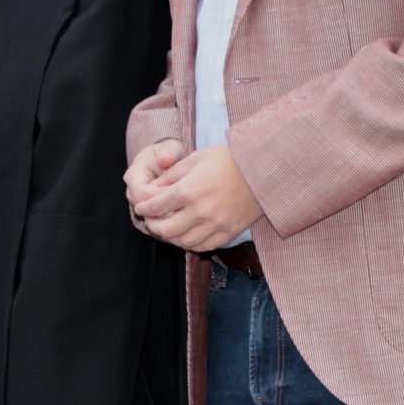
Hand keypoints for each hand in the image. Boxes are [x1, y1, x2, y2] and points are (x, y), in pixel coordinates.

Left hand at [128, 144, 263, 250]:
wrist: (263, 168)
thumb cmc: (228, 159)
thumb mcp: (194, 159)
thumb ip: (171, 176)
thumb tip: (153, 188)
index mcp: (188, 190)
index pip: (155, 206)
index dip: (143, 208)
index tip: (140, 207)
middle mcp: (200, 211)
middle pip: (166, 230)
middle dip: (154, 226)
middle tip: (152, 220)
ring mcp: (216, 224)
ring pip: (183, 242)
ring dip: (171, 237)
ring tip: (168, 229)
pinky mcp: (229, 232)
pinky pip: (204, 246)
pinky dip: (191, 243)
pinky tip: (187, 235)